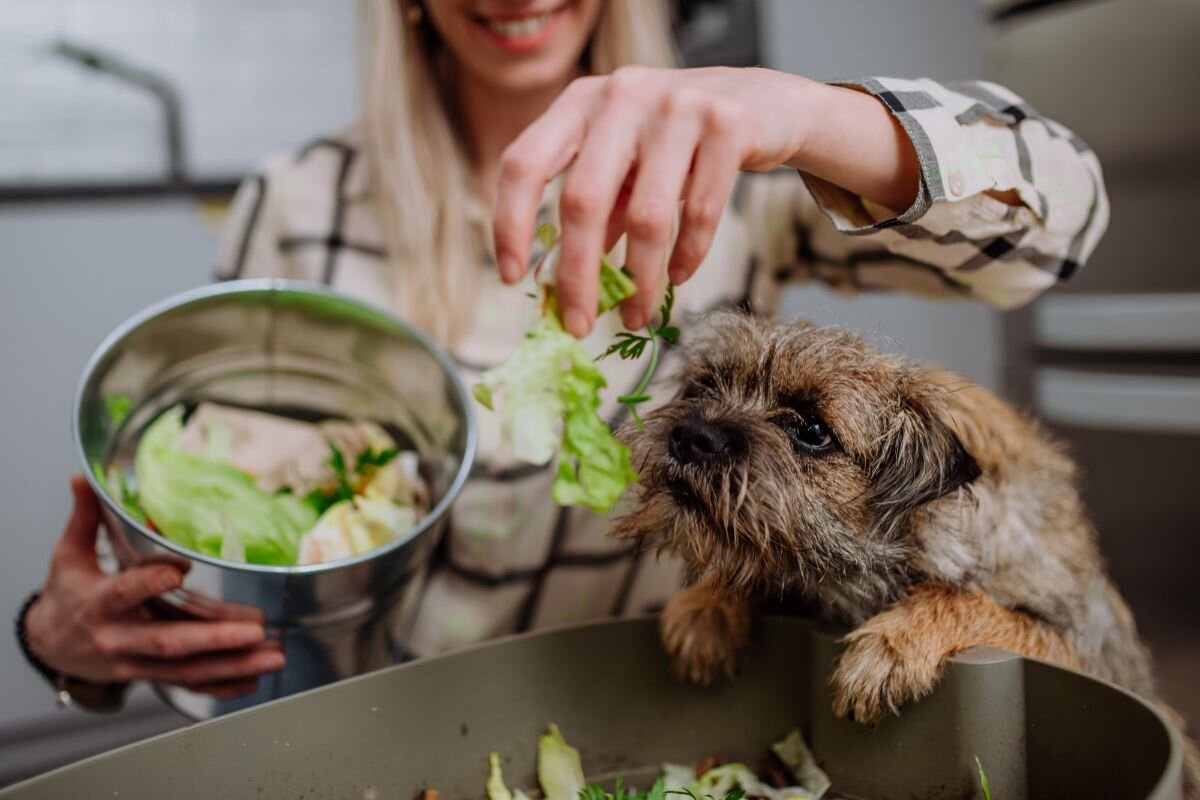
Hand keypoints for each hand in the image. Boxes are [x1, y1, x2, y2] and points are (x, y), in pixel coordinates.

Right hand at [24, 476, 283, 699]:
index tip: (178, 570)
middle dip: (214, 638)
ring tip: (273, 655)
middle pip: (168, 642)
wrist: (50, 646)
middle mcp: (119, 638)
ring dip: (234, 664)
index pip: (123, 593)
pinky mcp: (150, 677)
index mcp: (98, 604)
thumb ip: (84, 517)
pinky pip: (190, 685)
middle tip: (254, 630)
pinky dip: (223, 685)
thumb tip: (84, 478)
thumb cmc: (69, 595)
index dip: (147, 584)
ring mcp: (136, 663)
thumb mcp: (68, 555)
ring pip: (187, 670)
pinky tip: (256, 678)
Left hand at [492, 66, 920, 336]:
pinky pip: (702, 212)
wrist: (764, 104)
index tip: (512, 278)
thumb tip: (561, 285)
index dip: (511, 224)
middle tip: (578, 325)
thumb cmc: (677, 143)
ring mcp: (677, 106)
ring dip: (639, 280)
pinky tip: (679, 276)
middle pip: (583, 200)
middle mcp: (622, 95)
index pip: (525, 163)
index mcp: (580, 102)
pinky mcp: (728, 124)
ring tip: (637, 315)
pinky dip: (688, 256)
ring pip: (646, 216)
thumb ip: (594, 208)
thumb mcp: (626, 166)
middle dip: (577, 275)